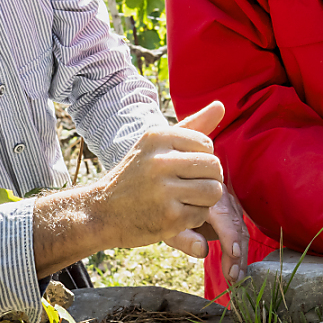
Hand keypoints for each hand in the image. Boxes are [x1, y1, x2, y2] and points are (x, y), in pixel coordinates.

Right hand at [32, 102, 226, 276]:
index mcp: (158, 137)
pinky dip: (194, 217)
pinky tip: (175, 214)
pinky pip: (202, 214)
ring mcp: (164, 190)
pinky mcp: (168, 217)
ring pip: (214, 191)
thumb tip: (221, 105)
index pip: (207, 145)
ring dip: (204, 200)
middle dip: (209, 179)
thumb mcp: (157, 144)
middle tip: (190, 186)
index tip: (184, 168)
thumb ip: (193, 125)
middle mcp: (160, 161)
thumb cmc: (136, 175)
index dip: (201, 159)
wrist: (101, 212)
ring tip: (185, 199)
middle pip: (214, 167)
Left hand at [166, 185, 247, 284]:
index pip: (223, 215)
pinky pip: (240, 231)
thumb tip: (202, 251)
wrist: (173, 202)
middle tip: (233, 276)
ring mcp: (229, 203)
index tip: (234, 253)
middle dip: (237, 252)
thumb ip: (185, 239)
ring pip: (241, 229)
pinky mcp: (232, 212)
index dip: (230, 234)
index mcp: (205, 196)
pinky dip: (240, 252)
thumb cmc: (169, 215)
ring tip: (236, 278)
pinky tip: (237, 269)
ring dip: (241, 255)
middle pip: (236, 224)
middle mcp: (220, 196)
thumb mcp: (170, 228)